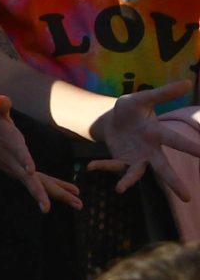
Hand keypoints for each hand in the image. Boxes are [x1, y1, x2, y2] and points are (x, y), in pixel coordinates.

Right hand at [0, 94, 78, 211]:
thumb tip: (0, 99)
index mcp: (10, 144)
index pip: (18, 154)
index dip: (25, 161)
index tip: (30, 172)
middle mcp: (12, 161)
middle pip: (32, 180)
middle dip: (49, 192)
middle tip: (68, 204)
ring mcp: (15, 167)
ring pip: (38, 184)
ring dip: (59, 193)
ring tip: (79, 203)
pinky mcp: (18, 169)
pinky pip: (38, 181)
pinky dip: (54, 187)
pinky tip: (70, 192)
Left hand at [88, 79, 199, 197]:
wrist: (112, 120)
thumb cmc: (132, 110)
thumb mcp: (143, 98)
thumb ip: (163, 93)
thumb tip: (188, 83)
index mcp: (157, 134)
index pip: (175, 140)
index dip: (190, 147)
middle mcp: (150, 150)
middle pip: (163, 167)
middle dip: (174, 182)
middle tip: (187, 197)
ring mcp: (135, 158)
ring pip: (136, 174)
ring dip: (128, 181)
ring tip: (120, 189)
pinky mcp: (120, 161)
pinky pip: (112, 166)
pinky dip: (102, 166)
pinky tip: (90, 166)